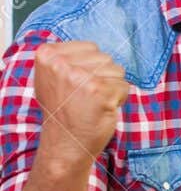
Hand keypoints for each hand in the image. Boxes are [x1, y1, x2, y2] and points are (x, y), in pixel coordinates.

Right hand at [34, 41, 129, 160]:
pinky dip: (118, 99)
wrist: (64, 143)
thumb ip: (67, 58)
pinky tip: (101, 109)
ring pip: (117, 71)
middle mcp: (60, 63)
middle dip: (102, 77)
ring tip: (92, 102)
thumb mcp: (53, 77)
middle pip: (105, 58)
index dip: (90, 67)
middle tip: (84, 97)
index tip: (75, 86)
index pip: (90, 47)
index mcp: (47, 54)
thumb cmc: (63, 111)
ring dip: (111, 88)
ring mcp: (79, 76)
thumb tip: (93, 47)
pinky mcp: (99, 90)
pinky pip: (124, 86)